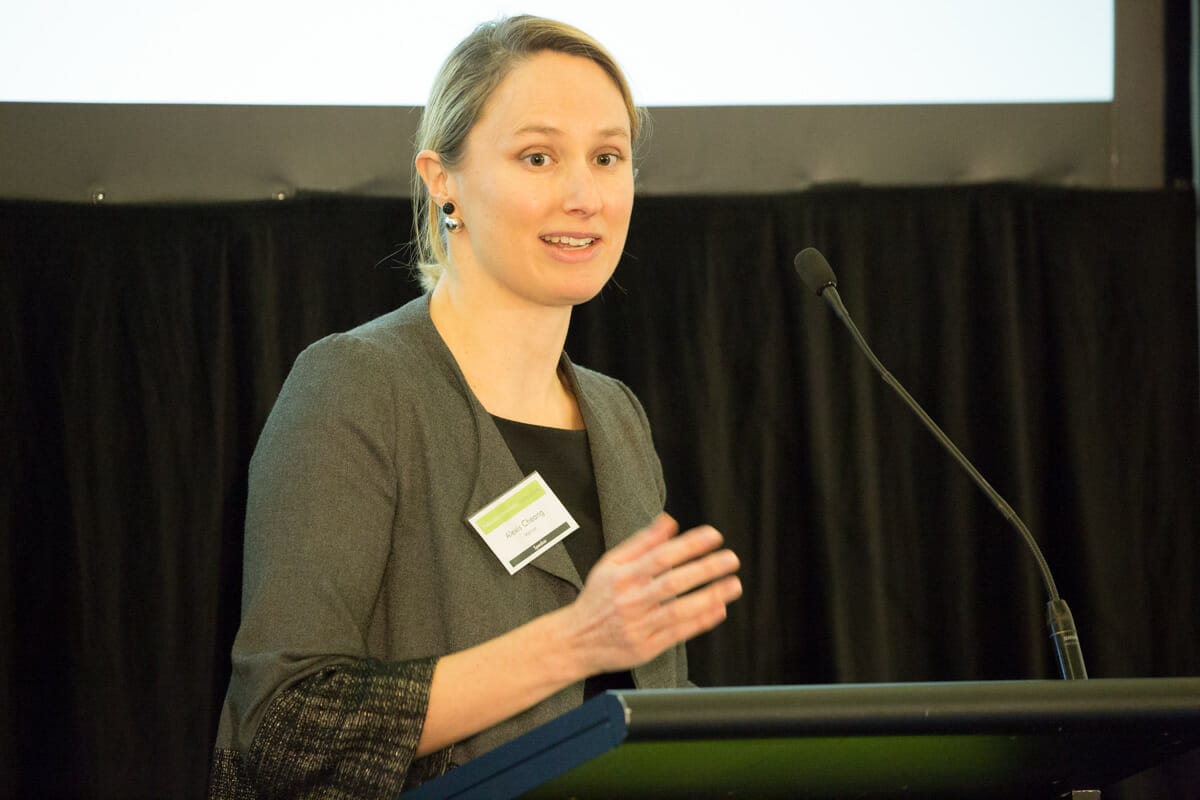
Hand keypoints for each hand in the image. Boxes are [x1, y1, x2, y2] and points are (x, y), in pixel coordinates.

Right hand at [563, 513, 741, 674]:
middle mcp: (631, 600)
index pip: (661, 556)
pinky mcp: (646, 647)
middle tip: (731, 559)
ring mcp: (639, 625)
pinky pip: (678, 633)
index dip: (690, 545)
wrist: (575, 641)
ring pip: (679, 610)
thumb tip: (669, 522)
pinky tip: (719, 610)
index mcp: (623, 576)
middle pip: (673, 582)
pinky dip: (700, 621)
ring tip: (733, 584)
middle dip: (706, 569)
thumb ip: (642, 542)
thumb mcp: (611, 563)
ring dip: (710, 596)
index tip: (713, 536)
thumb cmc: (597, 599)